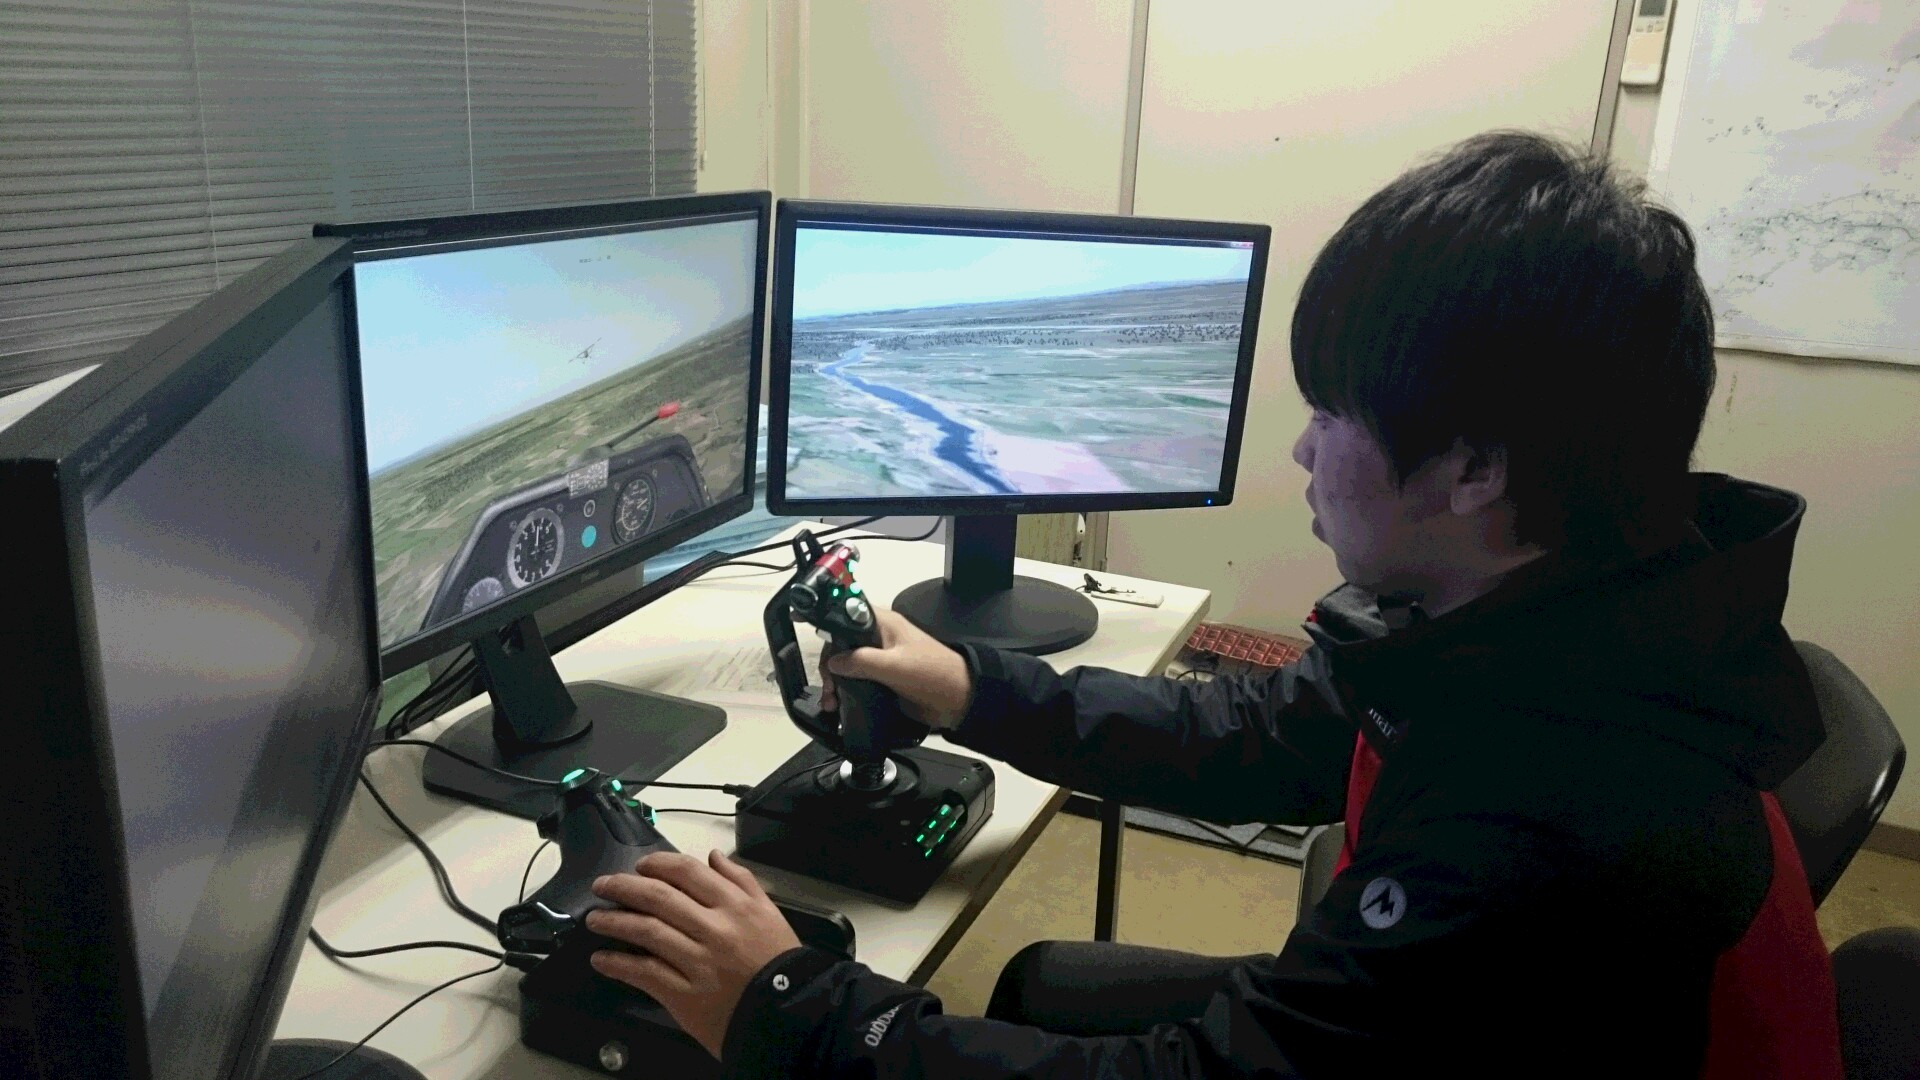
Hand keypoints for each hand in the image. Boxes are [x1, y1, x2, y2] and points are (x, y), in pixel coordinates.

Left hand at [585, 850, 800, 1059]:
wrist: (786, 1011)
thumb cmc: (776, 961)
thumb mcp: (768, 912)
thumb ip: (741, 880)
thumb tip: (713, 857)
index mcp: (734, 904)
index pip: (687, 872)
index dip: (657, 865)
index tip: (639, 867)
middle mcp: (714, 928)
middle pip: (659, 897)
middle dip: (624, 887)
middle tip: (602, 886)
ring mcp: (697, 961)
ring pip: (647, 931)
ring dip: (614, 922)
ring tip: (594, 920)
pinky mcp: (685, 993)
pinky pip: (644, 973)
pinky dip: (619, 963)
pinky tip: (601, 958)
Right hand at [820, 607, 971, 729]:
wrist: (958, 700)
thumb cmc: (931, 674)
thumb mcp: (894, 666)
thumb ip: (861, 661)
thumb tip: (834, 662)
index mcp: (883, 624)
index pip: (846, 615)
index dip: (828, 625)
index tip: (813, 642)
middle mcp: (879, 638)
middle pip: (841, 644)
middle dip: (830, 665)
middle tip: (828, 688)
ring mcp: (880, 659)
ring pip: (846, 664)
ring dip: (835, 682)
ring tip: (831, 703)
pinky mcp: (882, 679)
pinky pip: (856, 681)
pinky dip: (845, 691)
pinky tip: (839, 705)